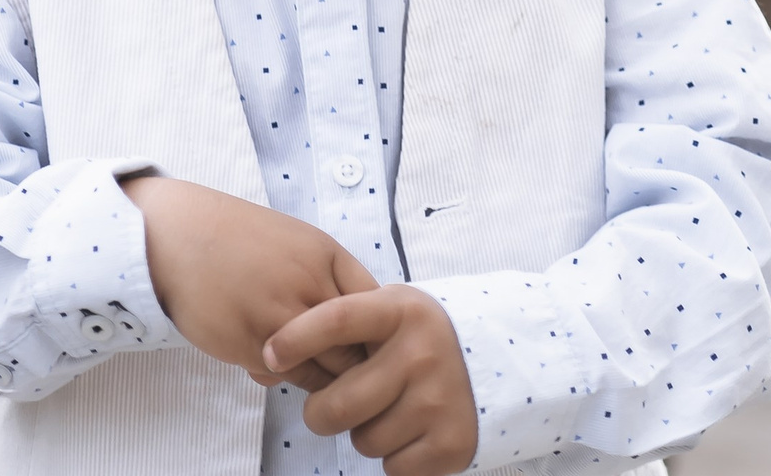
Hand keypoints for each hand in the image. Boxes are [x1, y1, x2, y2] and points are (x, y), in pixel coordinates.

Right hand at [123, 176, 377, 383]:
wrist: (176, 236)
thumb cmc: (236, 240)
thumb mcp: (294, 243)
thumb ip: (326, 281)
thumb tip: (355, 333)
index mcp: (325, 254)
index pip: (376, 309)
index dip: (372, 333)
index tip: (357, 341)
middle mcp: (310, 284)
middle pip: (357, 346)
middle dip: (347, 362)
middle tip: (325, 360)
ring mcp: (283, 316)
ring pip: (327, 371)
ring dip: (316, 375)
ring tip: (292, 357)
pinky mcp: (254, 344)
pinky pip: (288, 378)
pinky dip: (280, 376)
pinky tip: (259, 355)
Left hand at [265, 284, 479, 474]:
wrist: (501, 360)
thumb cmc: (422, 336)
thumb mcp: (393, 311)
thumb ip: (346, 326)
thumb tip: (273, 357)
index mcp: (400, 311)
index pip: (338, 319)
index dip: (298, 337)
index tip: (269, 352)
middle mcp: (421, 353)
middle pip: (340, 403)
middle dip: (321, 413)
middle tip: (329, 408)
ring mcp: (439, 400)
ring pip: (364, 441)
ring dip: (365, 433)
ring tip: (388, 410)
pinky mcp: (451, 444)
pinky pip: (392, 468)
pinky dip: (394, 458)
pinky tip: (411, 431)